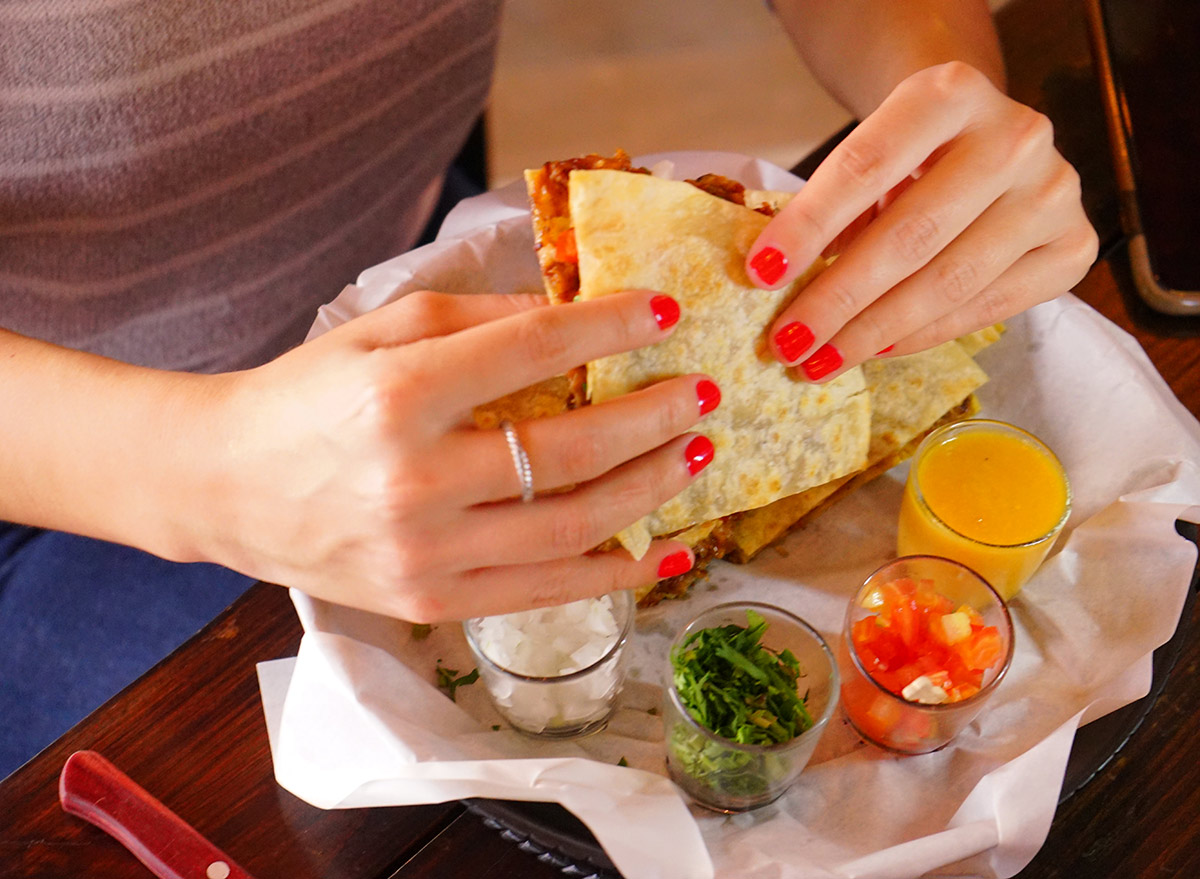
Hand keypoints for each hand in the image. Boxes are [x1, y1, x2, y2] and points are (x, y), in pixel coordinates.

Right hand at [198, 290, 716, 621]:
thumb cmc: (304, 396)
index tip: (663, 313)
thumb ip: (477, 314)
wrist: (225, 485)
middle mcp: (417, 479)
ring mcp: (427, 553)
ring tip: (697, 456)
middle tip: (701, 395)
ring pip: (572, 527)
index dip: (611, 328)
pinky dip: (615, 572)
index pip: (535, 351)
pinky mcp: (432, 602)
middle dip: (653, 418)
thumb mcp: (378, 330)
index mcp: (400, 394)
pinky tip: (665, 549)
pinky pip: (546, 591)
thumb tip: (573, 310)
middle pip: (571, 449)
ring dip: (651, 490)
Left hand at [745, 61, 1099, 379]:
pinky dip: (923, 335)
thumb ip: (832, 207)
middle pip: (910, 236)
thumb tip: (776, 282)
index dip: (808, 226)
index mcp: (950, 93)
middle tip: (786, 343)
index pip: (865, 167)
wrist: (982, 134)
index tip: (761, 275)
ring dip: (874, 332)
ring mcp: (1054, 192)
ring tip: (821, 361)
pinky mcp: (1072, 245)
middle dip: (837, 299)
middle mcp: (1015, 137)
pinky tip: (877, 351)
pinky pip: (986, 308)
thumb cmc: (909, 153)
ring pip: (949, 282)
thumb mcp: (868, 157)